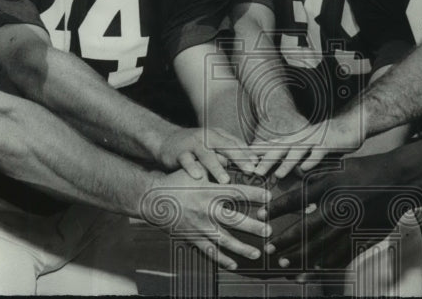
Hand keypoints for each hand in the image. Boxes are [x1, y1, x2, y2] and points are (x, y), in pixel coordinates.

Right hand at [141, 169, 271, 269]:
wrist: (152, 199)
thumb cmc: (176, 181)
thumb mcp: (196, 170)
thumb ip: (215, 166)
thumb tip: (232, 158)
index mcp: (209, 190)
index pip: (237, 193)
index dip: (255, 195)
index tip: (270, 197)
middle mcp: (206, 209)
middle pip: (234, 220)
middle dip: (253, 226)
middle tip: (269, 230)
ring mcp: (199, 226)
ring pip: (224, 240)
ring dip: (242, 248)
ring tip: (257, 253)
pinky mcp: (192, 237)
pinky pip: (208, 251)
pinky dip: (221, 259)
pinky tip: (234, 264)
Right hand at [155, 127, 257, 183]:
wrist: (166, 141)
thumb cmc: (196, 148)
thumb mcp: (214, 146)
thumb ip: (230, 153)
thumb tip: (254, 163)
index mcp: (219, 136)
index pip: (238, 144)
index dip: (250, 155)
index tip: (261, 166)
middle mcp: (208, 138)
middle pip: (226, 147)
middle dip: (239, 158)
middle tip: (250, 171)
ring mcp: (193, 144)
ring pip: (207, 155)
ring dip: (217, 167)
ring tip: (225, 181)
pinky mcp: (179, 152)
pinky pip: (186, 160)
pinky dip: (192, 168)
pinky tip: (198, 177)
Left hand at [250, 110, 364, 177]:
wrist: (350, 124)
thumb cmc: (328, 140)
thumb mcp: (309, 148)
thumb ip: (295, 159)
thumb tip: (280, 173)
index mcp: (295, 140)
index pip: (273, 145)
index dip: (258, 152)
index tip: (242, 159)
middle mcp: (302, 139)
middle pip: (281, 149)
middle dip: (267, 160)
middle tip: (254, 171)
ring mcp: (315, 140)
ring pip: (298, 152)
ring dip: (287, 163)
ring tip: (277, 174)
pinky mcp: (328, 143)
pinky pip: (318, 153)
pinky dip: (311, 162)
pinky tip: (305, 170)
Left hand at [263, 155, 421, 269]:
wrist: (402, 178)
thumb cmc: (369, 169)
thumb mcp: (340, 166)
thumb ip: (319, 177)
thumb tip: (297, 180)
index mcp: (330, 186)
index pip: (296, 199)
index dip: (277, 208)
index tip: (262, 215)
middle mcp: (339, 207)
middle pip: (306, 229)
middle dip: (285, 240)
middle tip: (269, 249)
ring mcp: (352, 224)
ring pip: (322, 246)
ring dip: (302, 257)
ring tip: (286, 265)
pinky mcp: (365, 235)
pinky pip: (343, 253)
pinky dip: (327, 263)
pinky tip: (315, 269)